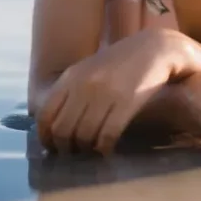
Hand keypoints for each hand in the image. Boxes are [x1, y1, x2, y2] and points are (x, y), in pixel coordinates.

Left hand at [36, 28, 183, 154]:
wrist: (155, 47)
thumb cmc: (121, 62)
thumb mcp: (90, 70)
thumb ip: (71, 91)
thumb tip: (54, 126)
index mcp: (71, 77)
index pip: (45, 114)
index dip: (45, 137)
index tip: (52, 148)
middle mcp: (84, 85)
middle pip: (62, 130)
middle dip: (66, 148)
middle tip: (74, 153)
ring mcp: (105, 94)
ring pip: (84, 136)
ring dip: (86, 150)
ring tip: (92, 151)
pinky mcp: (127, 103)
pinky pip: (107, 136)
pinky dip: (104, 149)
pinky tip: (107, 149)